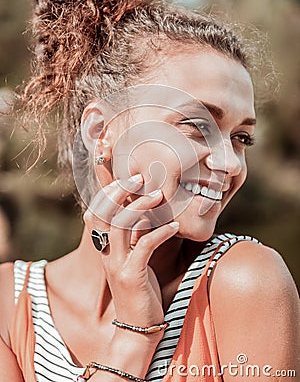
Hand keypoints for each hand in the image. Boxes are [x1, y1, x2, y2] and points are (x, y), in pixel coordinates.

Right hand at [83, 175, 178, 329]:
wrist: (138, 329)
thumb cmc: (141, 290)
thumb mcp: (136, 260)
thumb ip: (136, 237)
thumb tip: (147, 213)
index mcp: (104, 247)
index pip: (97, 211)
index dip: (107, 191)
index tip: (127, 175)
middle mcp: (106, 253)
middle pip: (103, 212)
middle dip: (120, 190)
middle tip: (139, 177)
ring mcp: (117, 264)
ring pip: (121, 224)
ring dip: (141, 206)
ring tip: (160, 195)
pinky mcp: (132, 276)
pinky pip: (144, 246)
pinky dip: (160, 232)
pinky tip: (175, 227)